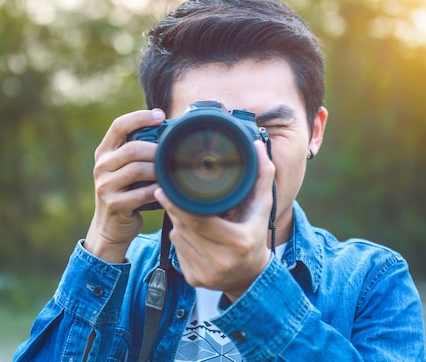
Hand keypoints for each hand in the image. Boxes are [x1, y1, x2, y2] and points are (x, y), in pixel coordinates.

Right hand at [84, 109, 165, 261]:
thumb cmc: (125, 193)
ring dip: (159, 170)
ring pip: (137, 170)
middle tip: (174, 152)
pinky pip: (141, 193)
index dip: (139, 117)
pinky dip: (158, 190)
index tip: (160, 115)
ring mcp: (105, 186)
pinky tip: (167, 190)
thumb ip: (137, 152)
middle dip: (156, 149)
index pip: (118, 126)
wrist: (110, 227)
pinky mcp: (114, 204)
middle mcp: (101, 166)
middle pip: (131, 149)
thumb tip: (169, 132)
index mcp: (104, 153)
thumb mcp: (123, 169)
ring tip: (173, 172)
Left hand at [155, 140, 274, 300]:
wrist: (252, 277)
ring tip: (188, 216)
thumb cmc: (255, 236)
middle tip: (168, 195)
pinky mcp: (194, 280)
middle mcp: (221, 261)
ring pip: (178, 238)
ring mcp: (206, 274)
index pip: (199, 220)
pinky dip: (180, 240)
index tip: (164, 190)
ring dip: (178, 224)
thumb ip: (261, 176)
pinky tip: (191, 236)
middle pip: (185, 228)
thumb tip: (257, 146)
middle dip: (175, 210)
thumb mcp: (261, 208)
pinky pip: (178, 252)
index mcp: (239, 242)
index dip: (178, 205)